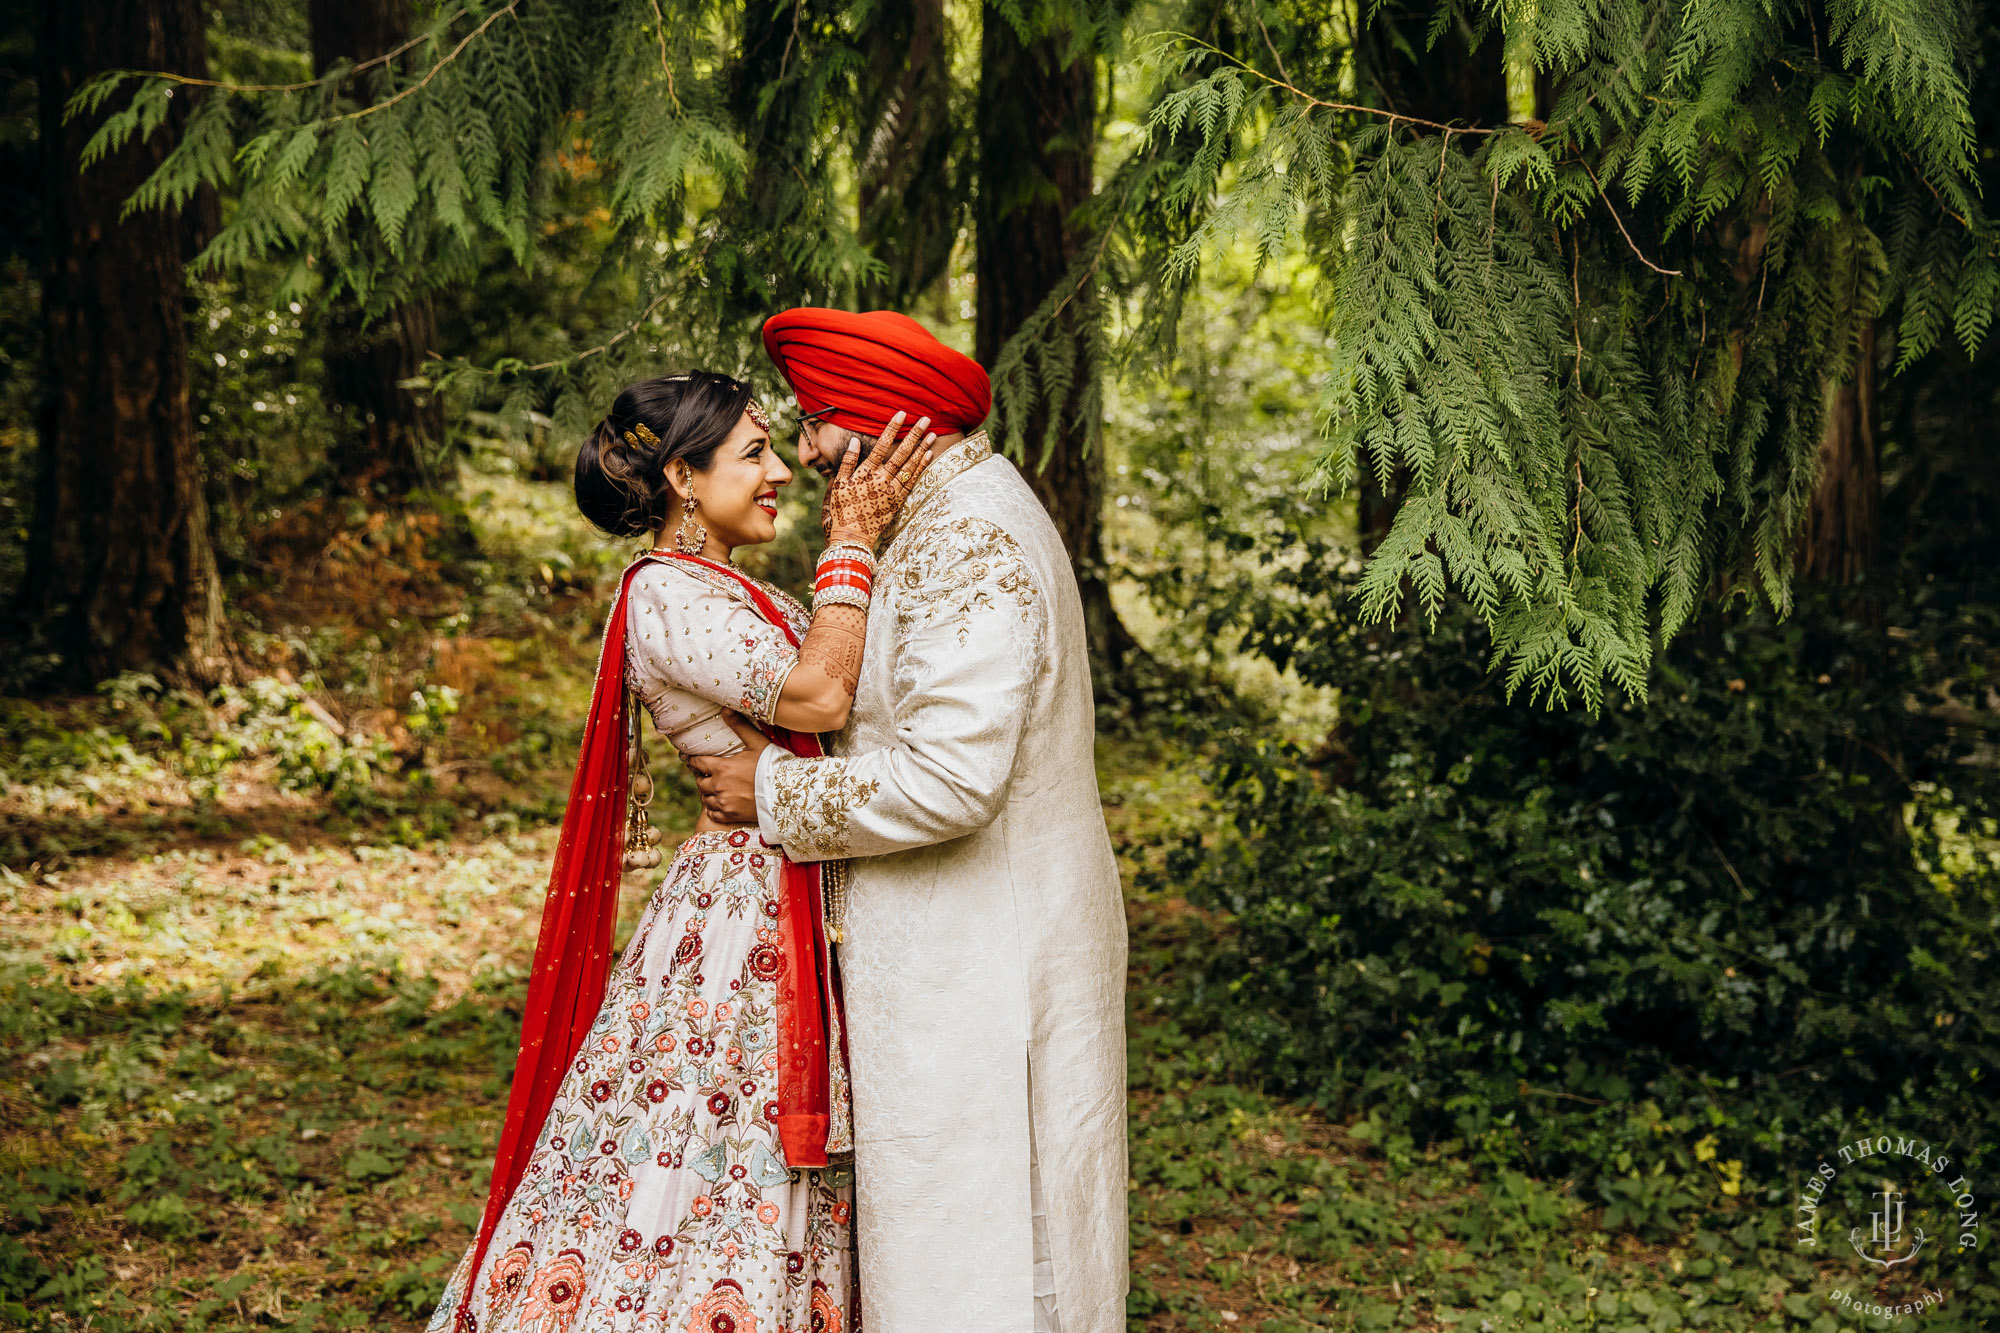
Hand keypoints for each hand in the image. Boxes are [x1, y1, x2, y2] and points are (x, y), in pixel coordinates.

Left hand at [684, 713, 771, 824]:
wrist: (787, 792)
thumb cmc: (772, 766)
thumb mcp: (756, 743)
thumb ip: (739, 726)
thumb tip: (725, 708)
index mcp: (721, 768)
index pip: (697, 763)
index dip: (692, 760)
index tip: (688, 758)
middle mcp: (718, 786)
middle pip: (700, 782)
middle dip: (702, 777)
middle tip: (706, 774)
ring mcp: (724, 803)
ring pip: (706, 798)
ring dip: (707, 793)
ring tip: (714, 788)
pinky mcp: (731, 816)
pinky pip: (713, 813)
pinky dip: (713, 809)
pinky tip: (719, 804)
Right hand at [820, 411, 935, 549]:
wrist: (852, 536)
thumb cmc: (843, 509)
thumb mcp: (839, 484)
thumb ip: (848, 461)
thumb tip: (855, 441)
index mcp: (865, 473)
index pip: (882, 446)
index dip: (892, 429)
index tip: (902, 415)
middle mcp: (881, 480)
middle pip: (901, 453)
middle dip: (914, 434)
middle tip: (926, 419)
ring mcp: (891, 491)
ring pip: (910, 466)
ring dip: (922, 448)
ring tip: (933, 434)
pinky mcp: (898, 501)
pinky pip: (912, 481)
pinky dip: (921, 468)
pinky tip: (929, 455)